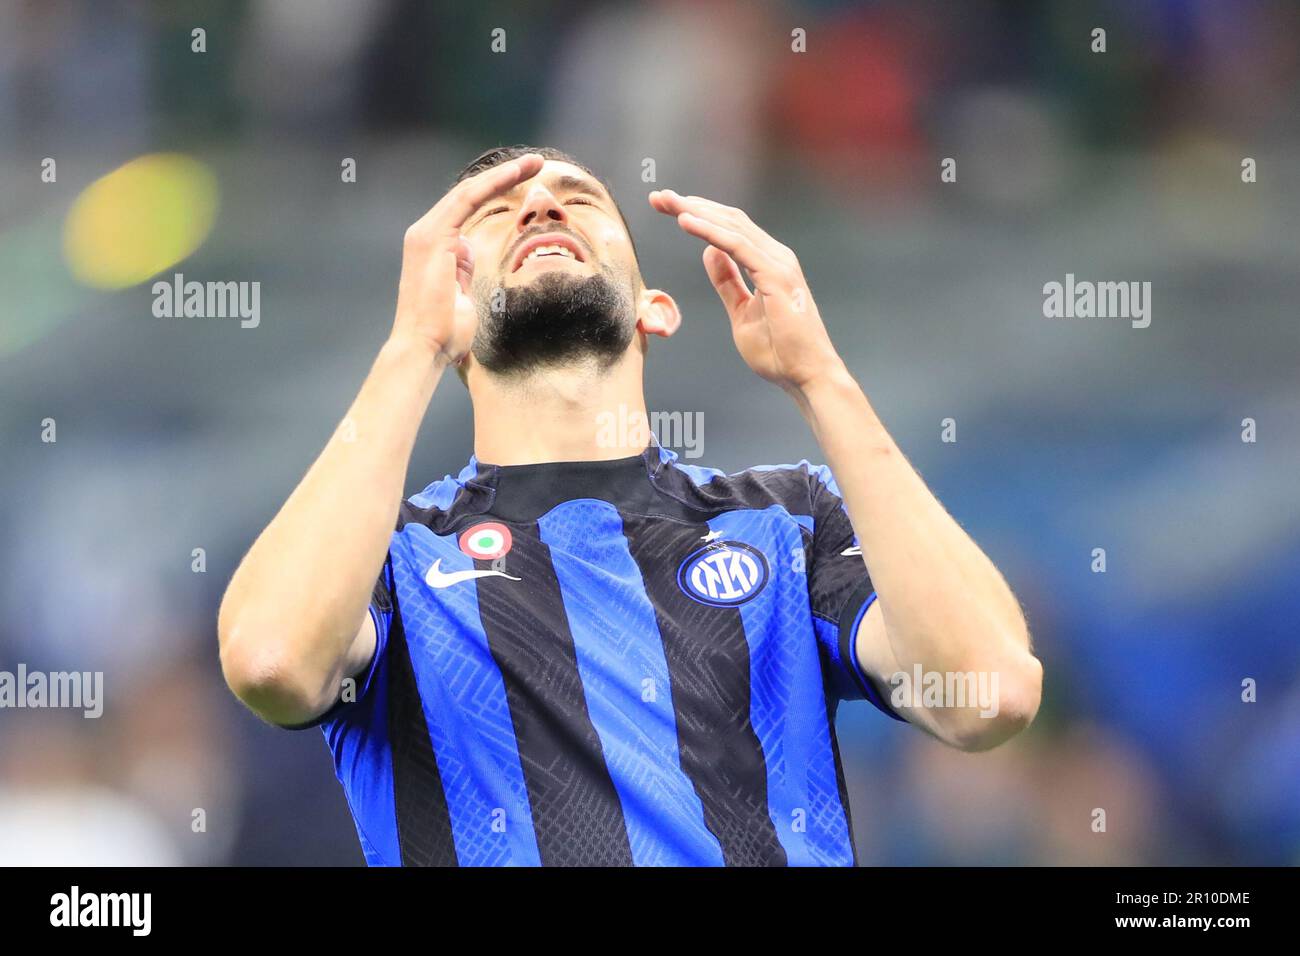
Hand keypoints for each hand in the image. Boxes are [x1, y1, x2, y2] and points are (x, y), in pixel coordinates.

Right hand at [392, 154, 544, 365]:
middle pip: (469, 194)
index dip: (496, 191)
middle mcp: (426, 233)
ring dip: (504, 174)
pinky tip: (516, 173)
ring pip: (470, 191)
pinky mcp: (432, 238)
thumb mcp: (461, 294)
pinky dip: (492, 184)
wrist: (424, 348)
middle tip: (537, 162)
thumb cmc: (445, 332)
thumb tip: (467, 253)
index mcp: (434, 245)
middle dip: (505, 176)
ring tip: (535, 162)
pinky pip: (467, 201)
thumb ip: (463, 270)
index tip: (527, 182)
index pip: (467, 208)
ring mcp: (426, 233)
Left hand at [649, 188, 845, 392]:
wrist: (807, 375)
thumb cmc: (780, 351)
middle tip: (658, 197)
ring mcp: (778, 263)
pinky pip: (736, 245)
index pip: (730, 229)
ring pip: (731, 226)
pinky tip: (685, 221)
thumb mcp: (741, 312)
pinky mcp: (776, 275)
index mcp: (768, 263)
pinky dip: (709, 230)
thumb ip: (727, 283)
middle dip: (691, 205)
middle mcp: (776, 256)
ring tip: (667, 202)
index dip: (699, 215)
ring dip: (696, 211)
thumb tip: (709, 254)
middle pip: (728, 220)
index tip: (668, 208)